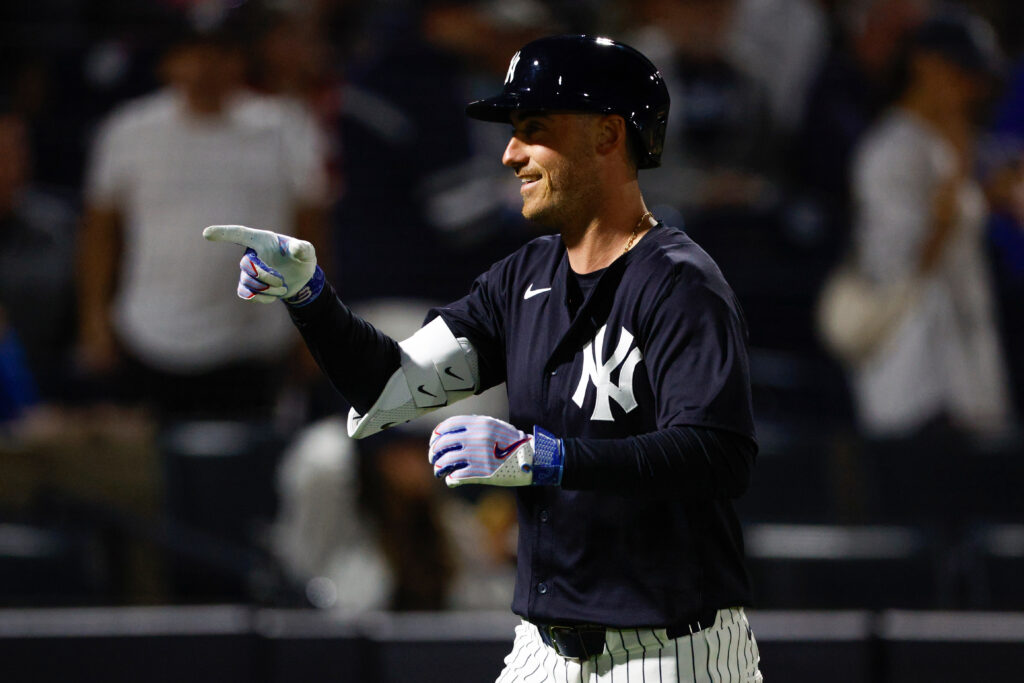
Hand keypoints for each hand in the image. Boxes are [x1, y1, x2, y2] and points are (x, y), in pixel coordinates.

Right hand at [202, 224, 323, 304]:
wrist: (301, 277)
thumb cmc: (302, 258)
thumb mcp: (306, 251)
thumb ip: (302, 248)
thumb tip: (296, 249)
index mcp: (262, 240)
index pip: (240, 234)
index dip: (223, 234)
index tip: (207, 234)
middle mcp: (252, 254)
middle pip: (246, 266)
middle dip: (265, 276)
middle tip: (281, 280)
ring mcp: (248, 271)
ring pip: (247, 282)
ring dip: (266, 288)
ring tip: (282, 288)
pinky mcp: (250, 286)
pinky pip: (246, 294)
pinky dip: (260, 298)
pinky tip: (273, 296)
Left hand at [428, 415, 562, 487]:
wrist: (532, 458)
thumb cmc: (512, 443)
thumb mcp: (495, 426)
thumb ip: (475, 426)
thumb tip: (452, 433)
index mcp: (479, 424)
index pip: (447, 426)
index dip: (437, 435)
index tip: (433, 442)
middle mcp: (476, 437)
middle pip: (443, 444)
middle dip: (434, 453)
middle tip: (433, 459)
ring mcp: (477, 455)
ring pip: (446, 461)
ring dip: (439, 468)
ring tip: (439, 471)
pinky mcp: (481, 472)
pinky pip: (456, 476)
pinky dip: (451, 479)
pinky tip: (452, 480)